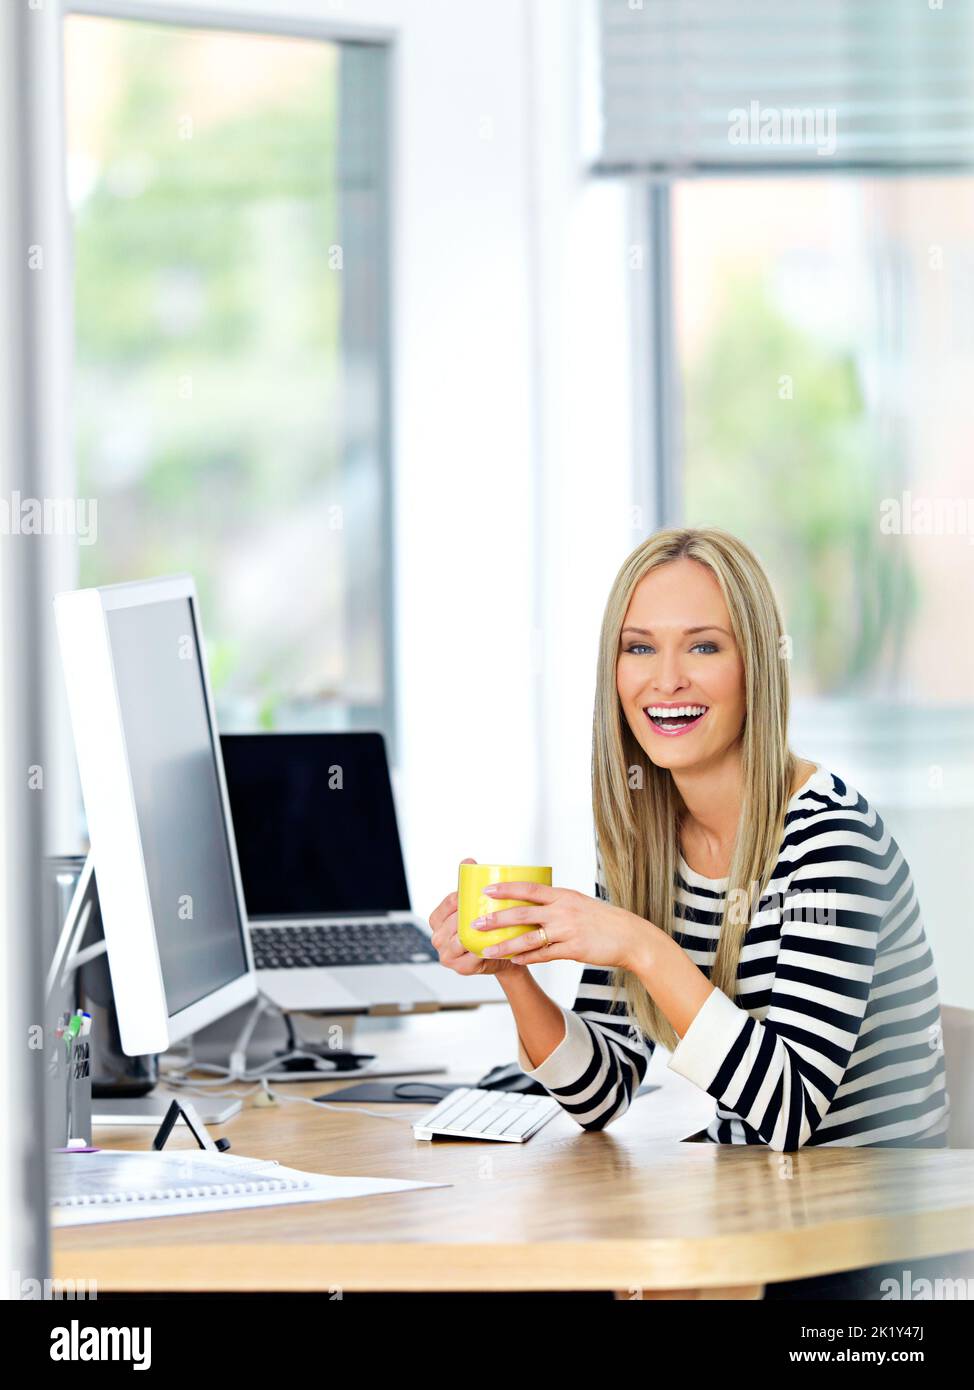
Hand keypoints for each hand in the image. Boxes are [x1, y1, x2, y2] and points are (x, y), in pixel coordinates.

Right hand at [426, 858, 516, 976]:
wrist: (501, 954)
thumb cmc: (485, 927)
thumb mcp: (475, 906)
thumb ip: (468, 885)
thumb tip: (468, 860)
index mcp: (436, 919)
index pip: (450, 902)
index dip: (465, 896)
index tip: (484, 892)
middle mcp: (437, 938)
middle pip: (454, 921)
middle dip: (471, 914)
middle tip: (493, 909)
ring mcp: (447, 955)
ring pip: (460, 939)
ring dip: (475, 933)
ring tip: (492, 926)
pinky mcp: (460, 968)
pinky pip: (470, 957)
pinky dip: (481, 950)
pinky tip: (491, 944)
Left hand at [472, 879, 653, 971]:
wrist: (629, 936)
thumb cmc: (602, 919)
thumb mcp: (578, 902)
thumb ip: (555, 903)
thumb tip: (531, 902)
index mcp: (563, 896)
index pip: (529, 889)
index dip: (506, 889)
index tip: (486, 890)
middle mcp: (563, 911)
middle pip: (523, 914)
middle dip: (497, 919)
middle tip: (476, 923)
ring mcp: (567, 931)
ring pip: (529, 938)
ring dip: (506, 945)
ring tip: (488, 949)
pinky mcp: (573, 950)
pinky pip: (544, 955)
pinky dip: (527, 958)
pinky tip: (514, 961)